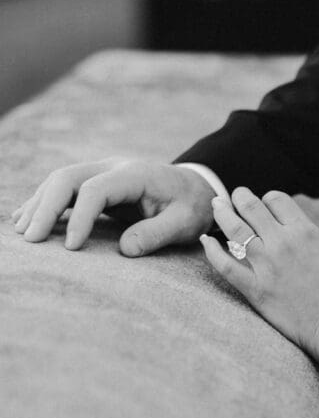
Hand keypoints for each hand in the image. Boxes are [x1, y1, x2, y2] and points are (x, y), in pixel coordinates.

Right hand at [12, 158, 214, 254]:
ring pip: (61, 180)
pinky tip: (25, 219)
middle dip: (46, 207)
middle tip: (30, 239)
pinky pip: (65, 189)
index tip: (71, 247)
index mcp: (136, 174)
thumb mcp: (185, 222)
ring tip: (22, 233)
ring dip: (39, 204)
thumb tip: (125, 250)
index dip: (80, 217)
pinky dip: (45, 203)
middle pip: (68, 177)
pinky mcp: (97, 183)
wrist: (197, 188)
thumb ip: (157, 234)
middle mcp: (114, 167)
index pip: (96, 189)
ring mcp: (103, 172)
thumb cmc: (193, 207)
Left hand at [200, 187, 318, 356]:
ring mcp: (266, 266)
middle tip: (235, 195)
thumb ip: (308, 233)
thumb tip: (290, 223)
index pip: (277, 199)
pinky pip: (226, 266)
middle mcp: (283, 243)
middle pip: (252, 207)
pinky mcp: (255, 289)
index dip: (268, 199)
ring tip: (217, 204)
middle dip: (241, 196)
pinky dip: (212, 251)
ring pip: (235, 228)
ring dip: (223, 211)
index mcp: (305, 231)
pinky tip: (206, 240)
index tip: (265, 205)